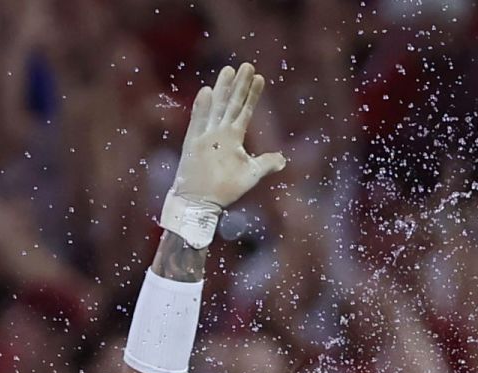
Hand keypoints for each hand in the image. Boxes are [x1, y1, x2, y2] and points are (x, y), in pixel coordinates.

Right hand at [167, 63, 285, 212]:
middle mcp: (220, 132)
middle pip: (230, 103)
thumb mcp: (251, 174)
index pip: (244, 111)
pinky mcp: (194, 143)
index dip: (252, 95)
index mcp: (233, 137)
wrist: (202, 202)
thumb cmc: (225, 188)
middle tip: (246, 65)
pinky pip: (198, 122)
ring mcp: (206, 136)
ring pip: (216, 107)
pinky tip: (207, 91)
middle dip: (239, 85)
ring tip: (228, 70)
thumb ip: (266, 164)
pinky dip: (202, 108)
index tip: (260, 77)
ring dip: (222, 89)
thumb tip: (283, 159)